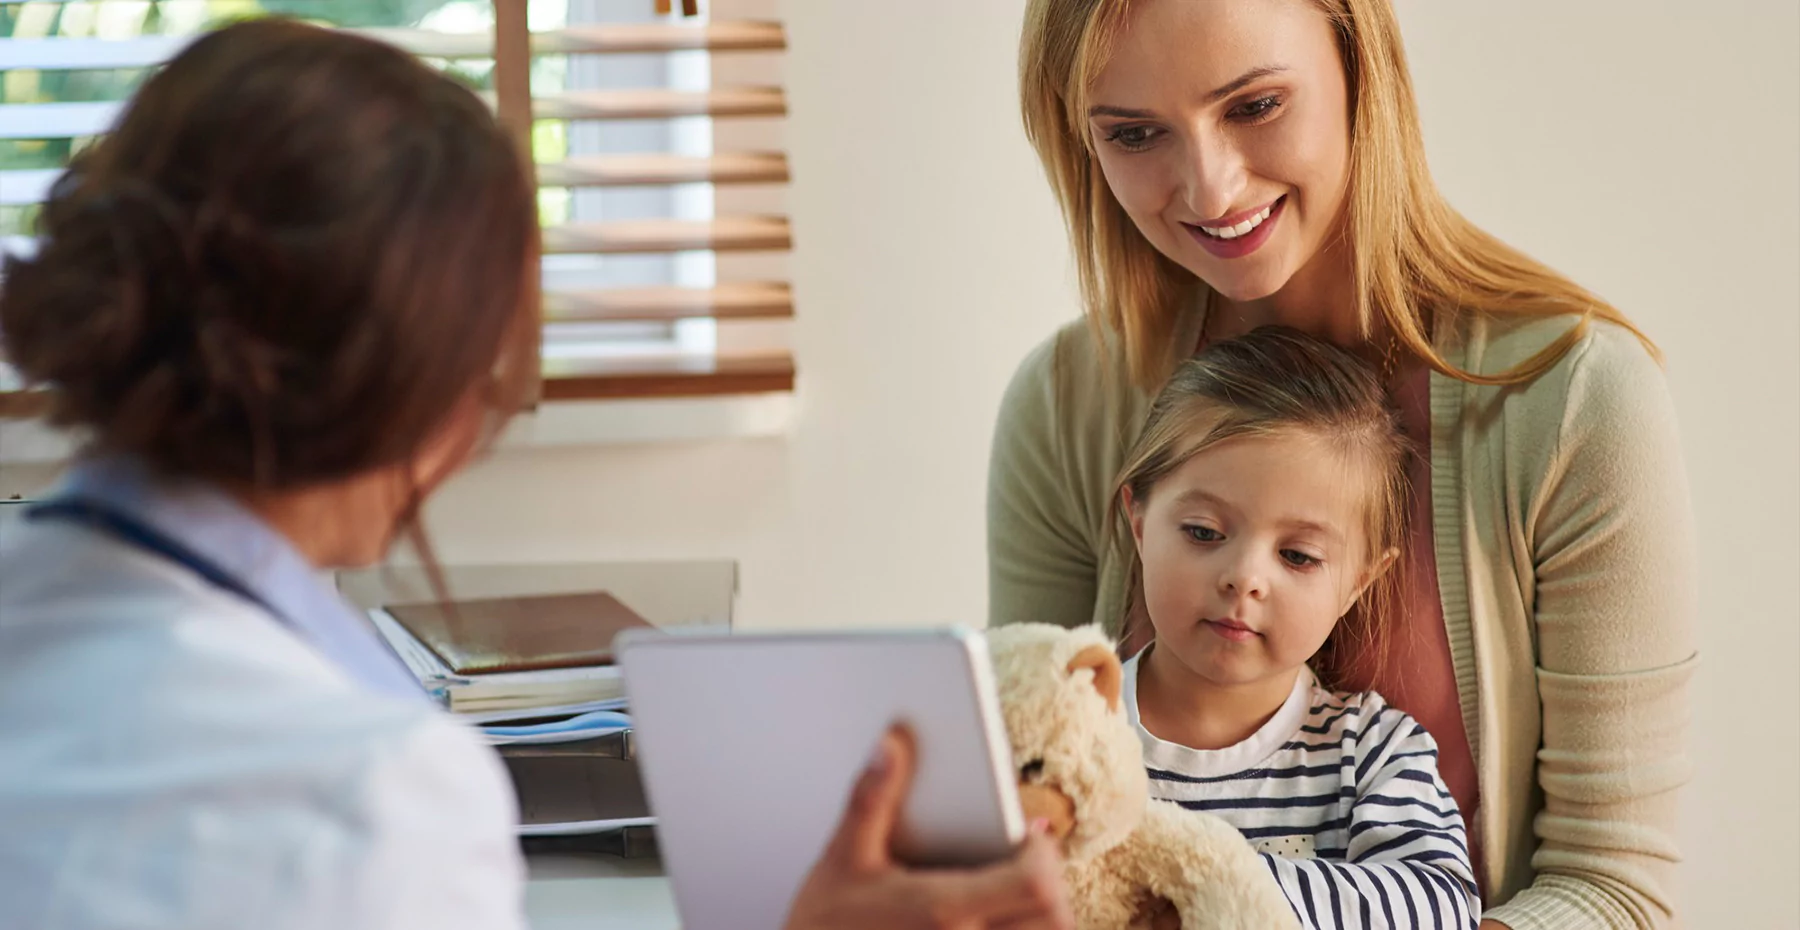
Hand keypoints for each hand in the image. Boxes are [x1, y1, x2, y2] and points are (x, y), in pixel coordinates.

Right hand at [783, 726, 1074, 929]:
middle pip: (1055, 919)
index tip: (1028, 833)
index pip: (1035, 883)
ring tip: (1015, 884)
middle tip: (1026, 858)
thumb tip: (890, 744)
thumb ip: (872, 799)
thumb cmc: (822, 927)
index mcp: (943, 911)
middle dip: (1052, 882)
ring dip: (1041, 914)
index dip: (1044, 852)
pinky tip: (993, 913)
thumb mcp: (842, 857)